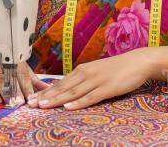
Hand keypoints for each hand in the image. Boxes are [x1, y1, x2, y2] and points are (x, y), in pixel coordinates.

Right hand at [0, 47, 48, 105]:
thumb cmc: (4, 64)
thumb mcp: (20, 69)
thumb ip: (33, 80)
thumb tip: (48, 88)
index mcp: (16, 63)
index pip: (24, 75)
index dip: (28, 87)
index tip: (33, 97)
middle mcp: (5, 64)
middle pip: (13, 78)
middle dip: (18, 91)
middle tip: (22, 102)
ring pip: (0, 80)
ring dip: (6, 92)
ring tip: (11, 103)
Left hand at [29, 49, 149, 110]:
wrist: (138, 61)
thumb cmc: (118, 68)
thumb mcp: (97, 71)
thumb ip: (84, 79)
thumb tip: (69, 88)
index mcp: (82, 70)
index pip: (60, 83)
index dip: (45, 91)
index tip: (32, 99)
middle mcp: (86, 74)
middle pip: (62, 88)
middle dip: (45, 96)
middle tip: (30, 104)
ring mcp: (96, 81)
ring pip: (73, 92)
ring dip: (56, 100)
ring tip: (43, 106)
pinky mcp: (107, 88)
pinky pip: (90, 97)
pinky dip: (78, 103)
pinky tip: (68, 107)